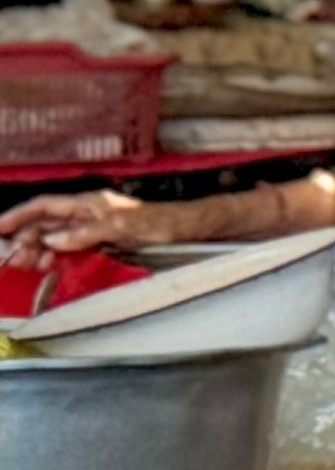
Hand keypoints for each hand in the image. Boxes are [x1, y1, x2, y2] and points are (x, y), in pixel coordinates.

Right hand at [0, 191, 154, 267]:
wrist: (183, 228)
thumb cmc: (157, 222)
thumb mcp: (119, 227)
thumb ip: (84, 233)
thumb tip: (50, 241)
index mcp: (87, 203)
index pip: (44, 206)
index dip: (19, 215)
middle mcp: (85, 213)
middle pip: (46, 224)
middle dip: (26, 239)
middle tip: (14, 259)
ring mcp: (93, 227)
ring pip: (56, 237)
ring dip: (39, 250)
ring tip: (28, 265)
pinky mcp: (102, 240)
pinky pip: (71, 247)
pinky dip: (57, 256)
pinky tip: (49, 266)